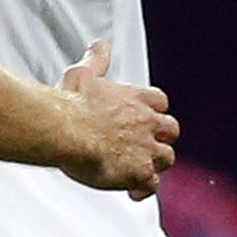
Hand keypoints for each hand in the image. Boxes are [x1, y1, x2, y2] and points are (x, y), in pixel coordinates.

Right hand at [56, 40, 178, 199]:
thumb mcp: (82, 73)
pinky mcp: (139, 173)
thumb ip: (96, 60)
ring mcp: (146, 149)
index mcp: (136, 98)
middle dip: (160, 137)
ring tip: (137, 167)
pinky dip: (143, 189)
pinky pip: (152, 186)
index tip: (143, 116)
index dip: (153, 110)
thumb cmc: (72, 102)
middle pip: (171, 130)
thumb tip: (100, 46)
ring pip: (166, 158)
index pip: (160, 101)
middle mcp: (147, 123)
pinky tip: (131, 191)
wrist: (65, 130)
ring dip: (154, 163)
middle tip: (144, 143)